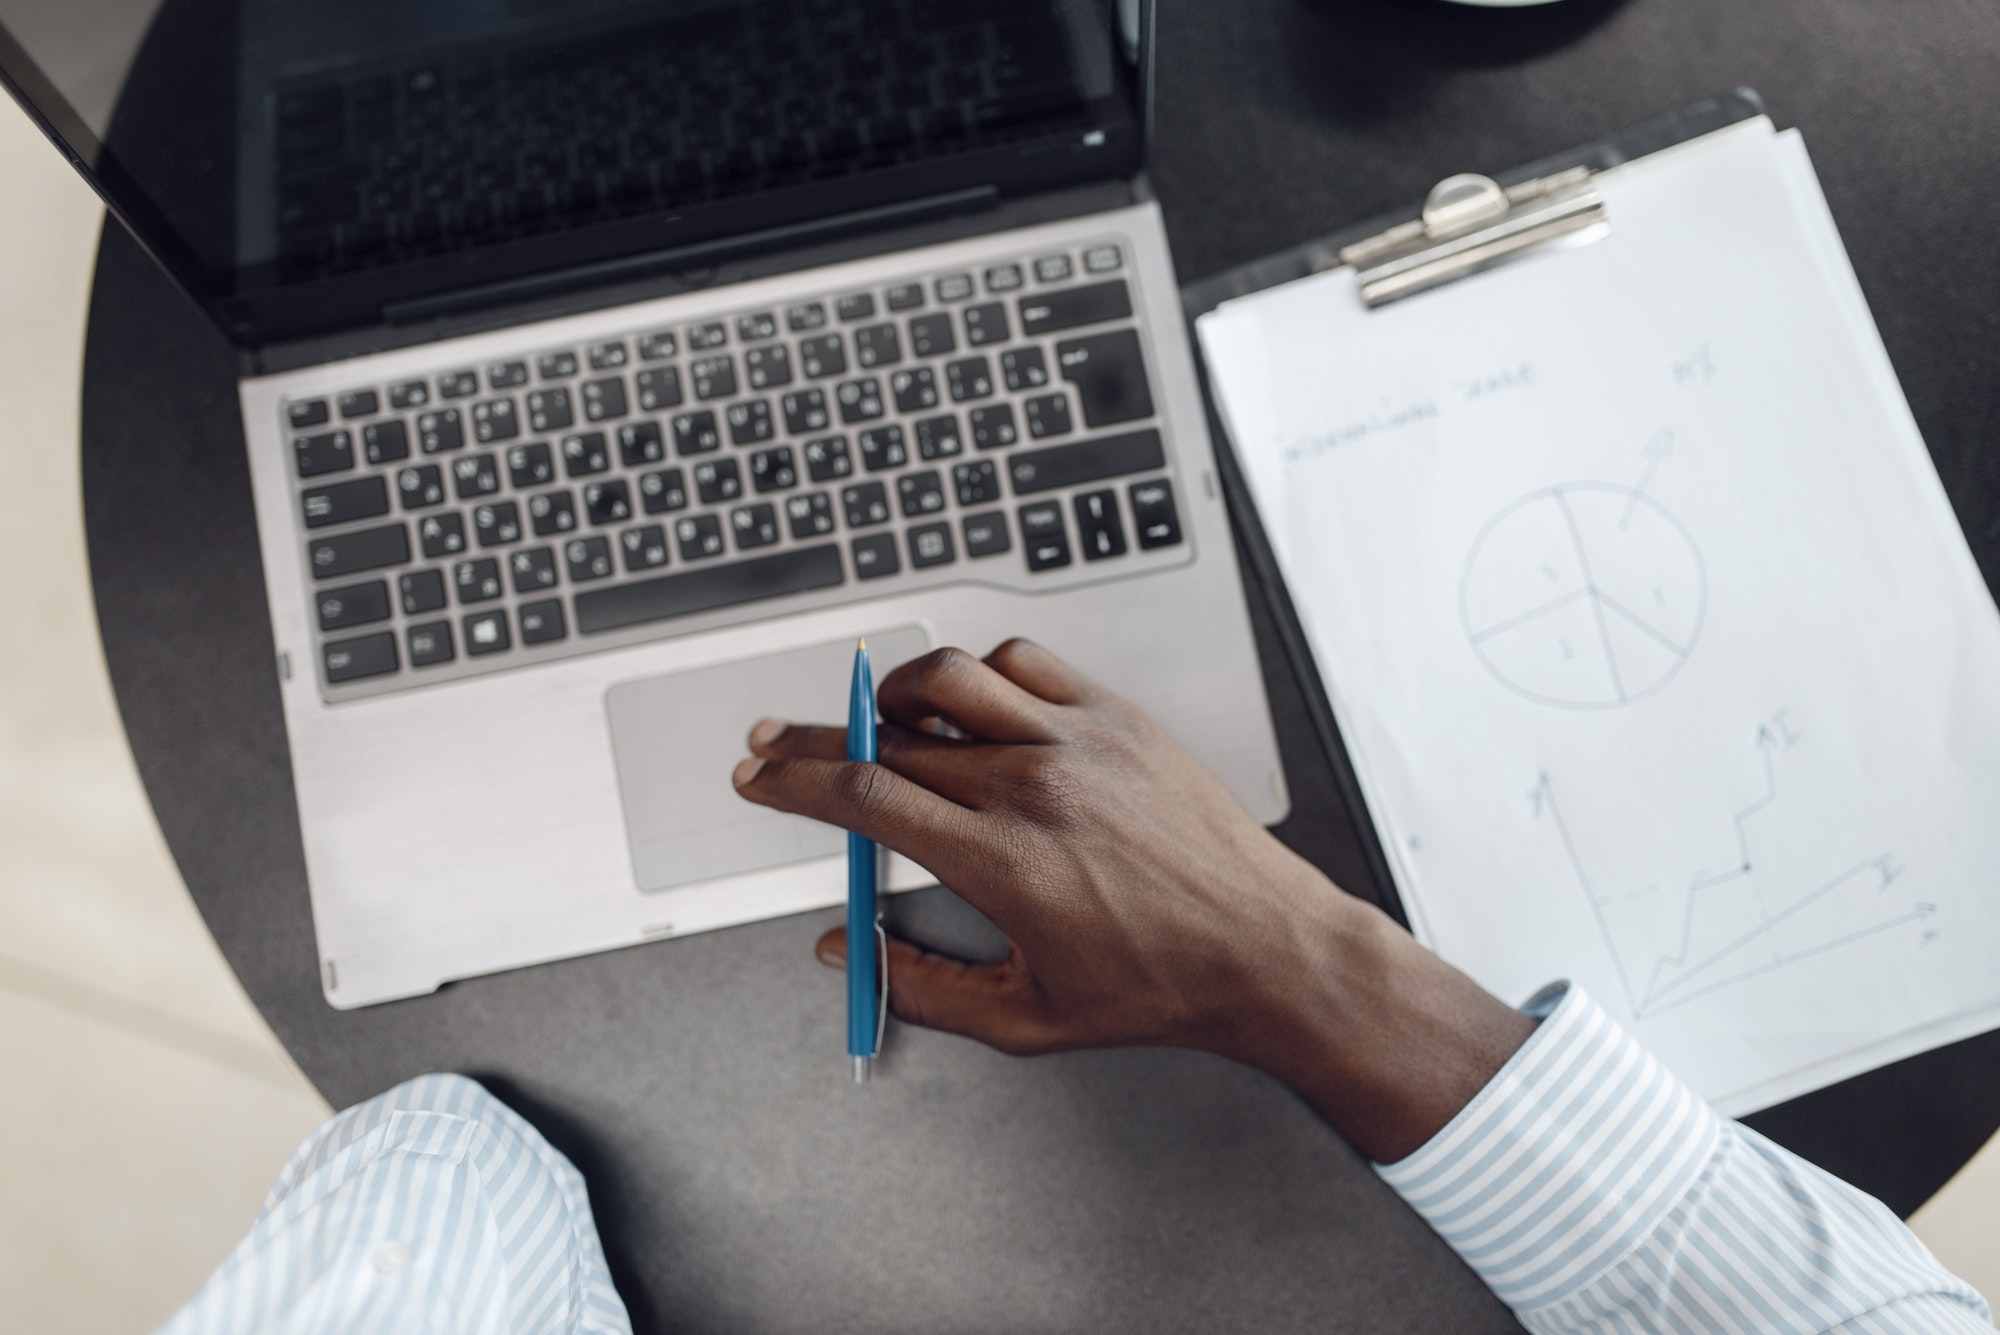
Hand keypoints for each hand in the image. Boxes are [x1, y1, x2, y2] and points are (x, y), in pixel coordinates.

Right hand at [731, 639, 1534, 1160]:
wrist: (1266, 949)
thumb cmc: (1158, 986)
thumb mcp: (1024, 1018)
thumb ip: (917, 985)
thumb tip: (844, 953)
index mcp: (1000, 862)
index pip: (863, 797)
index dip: (793, 783)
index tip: (759, 777)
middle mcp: (1031, 788)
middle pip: (886, 738)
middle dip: (814, 742)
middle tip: (777, 744)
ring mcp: (1076, 741)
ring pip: (947, 680)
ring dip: (889, 695)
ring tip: (870, 722)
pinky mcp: (1116, 718)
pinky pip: (1023, 664)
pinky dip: (977, 673)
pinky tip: (967, 702)